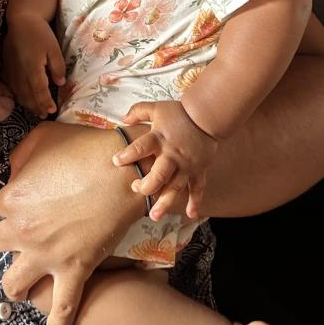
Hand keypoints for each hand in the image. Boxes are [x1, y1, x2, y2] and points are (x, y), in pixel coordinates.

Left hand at [0, 122, 143, 324]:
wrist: (125, 172)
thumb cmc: (86, 149)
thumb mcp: (43, 137)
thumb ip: (21, 154)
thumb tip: (16, 173)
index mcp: (12, 198)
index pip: (1, 207)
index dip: (17, 204)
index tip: (33, 202)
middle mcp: (22, 230)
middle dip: (11, 239)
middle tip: (29, 234)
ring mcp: (47, 254)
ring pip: (14, 283)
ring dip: (18, 284)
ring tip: (27, 283)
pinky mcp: (75, 270)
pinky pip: (63, 305)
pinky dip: (58, 318)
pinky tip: (55, 322)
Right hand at [2, 14, 65, 116]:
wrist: (21, 20)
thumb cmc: (40, 32)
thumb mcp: (54, 48)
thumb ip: (58, 67)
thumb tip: (60, 83)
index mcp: (33, 68)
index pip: (39, 92)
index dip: (45, 103)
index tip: (52, 110)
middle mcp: (20, 72)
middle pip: (28, 96)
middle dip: (36, 107)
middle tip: (45, 115)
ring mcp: (11, 70)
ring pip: (18, 93)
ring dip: (27, 104)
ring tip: (36, 111)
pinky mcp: (6, 67)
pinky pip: (11, 86)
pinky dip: (18, 95)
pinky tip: (23, 98)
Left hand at [113, 100, 216, 219]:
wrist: (207, 116)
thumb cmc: (179, 112)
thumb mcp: (156, 108)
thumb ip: (138, 111)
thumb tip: (122, 119)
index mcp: (159, 139)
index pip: (141, 148)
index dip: (128, 154)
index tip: (116, 161)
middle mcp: (172, 155)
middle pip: (158, 175)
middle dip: (146, 185)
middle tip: (136, 189)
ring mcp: (186, 165)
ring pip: (175, 187)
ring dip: (165, 202)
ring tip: (154, 216)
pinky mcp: (198, 170)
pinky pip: (198, 188)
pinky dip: (196, 201)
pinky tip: (191, 214)